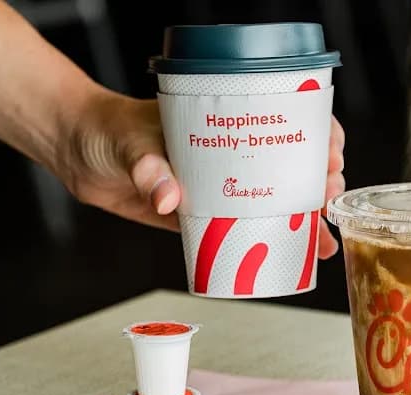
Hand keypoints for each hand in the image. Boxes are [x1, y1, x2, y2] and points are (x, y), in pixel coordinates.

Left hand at [59, 89, 345, 258]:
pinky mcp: (205, 214)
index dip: (317, 134)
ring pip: (276, 201)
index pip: (285, 120)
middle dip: (320, 181)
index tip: (331, 152)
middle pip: (291, 166)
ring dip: (306, 220)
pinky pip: (245, 228)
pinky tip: (293, 258)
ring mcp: (221, 184)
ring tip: (325, 241)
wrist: (79, 153)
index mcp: (224, 121)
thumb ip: (148, 166)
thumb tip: (167, 197)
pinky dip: (270, 244)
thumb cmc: (107, 130)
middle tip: (327, 196)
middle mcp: (231, 153)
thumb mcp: (130, 142)